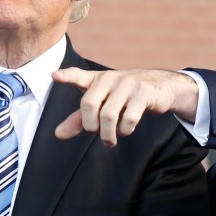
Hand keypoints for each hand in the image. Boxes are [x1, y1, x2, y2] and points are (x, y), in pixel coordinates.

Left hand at [52, 67, 198, 146]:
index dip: (67, 76)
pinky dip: (125, 130)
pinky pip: (129, 118)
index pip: (78, 76)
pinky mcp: (143, 94)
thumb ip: (80, 118)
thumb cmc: (125, 97)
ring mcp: (127, 84)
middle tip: (96, 133)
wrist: (160, 87)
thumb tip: (58, 134)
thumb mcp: (102, 104)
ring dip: (107, 134)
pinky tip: (127, 129)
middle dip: (90, 125)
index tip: (55, 76)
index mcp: (97, 79)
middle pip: (89, 104)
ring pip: (108, 115)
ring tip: (110, 139)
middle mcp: (110, 78)